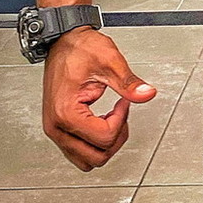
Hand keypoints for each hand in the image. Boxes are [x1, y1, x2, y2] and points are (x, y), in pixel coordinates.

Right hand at [41, 27, 156, 171]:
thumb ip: (129, 82)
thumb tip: (146, 94)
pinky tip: (103, 120)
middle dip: (115, 137)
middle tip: (121, 112)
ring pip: (86, 160)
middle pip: (95, 157)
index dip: (122, 120)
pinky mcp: (59, 128)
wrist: (63, 41)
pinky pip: (79, 150)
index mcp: (65, 112)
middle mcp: (56, 126)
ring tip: (112, 118)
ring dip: (105, 144)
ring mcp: (55, 129)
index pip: (104, 138)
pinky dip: (95, 142)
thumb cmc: (79, 49)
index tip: (123, 101)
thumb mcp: (110, 61)